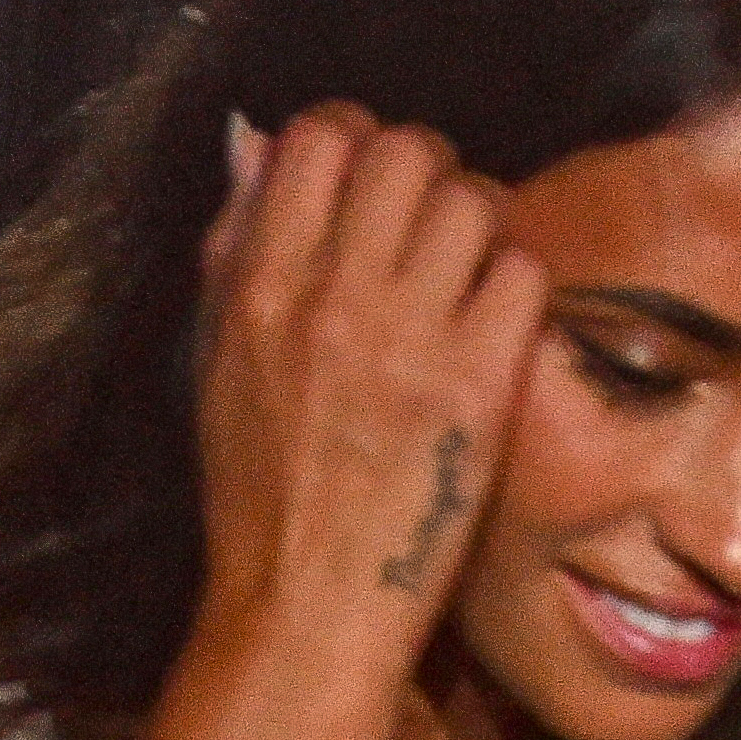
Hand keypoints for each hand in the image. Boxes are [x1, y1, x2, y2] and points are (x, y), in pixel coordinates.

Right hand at [191, 103, 546, 673]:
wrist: (307, 603)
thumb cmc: (261, 489)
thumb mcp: (216, 355)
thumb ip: (235, 243)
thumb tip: (256, 139)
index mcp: (259, 283)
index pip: (320, 136)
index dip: (356, 138)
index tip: (369, 179)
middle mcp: (333, 296)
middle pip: (406, 151)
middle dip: (428, 170)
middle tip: (432, 219)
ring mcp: (410, 339)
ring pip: (473, 200)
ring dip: (482, 222)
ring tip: (471, 269)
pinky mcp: (478, 386)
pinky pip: (523, 272)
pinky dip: (519, 283)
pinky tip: (499, 321)